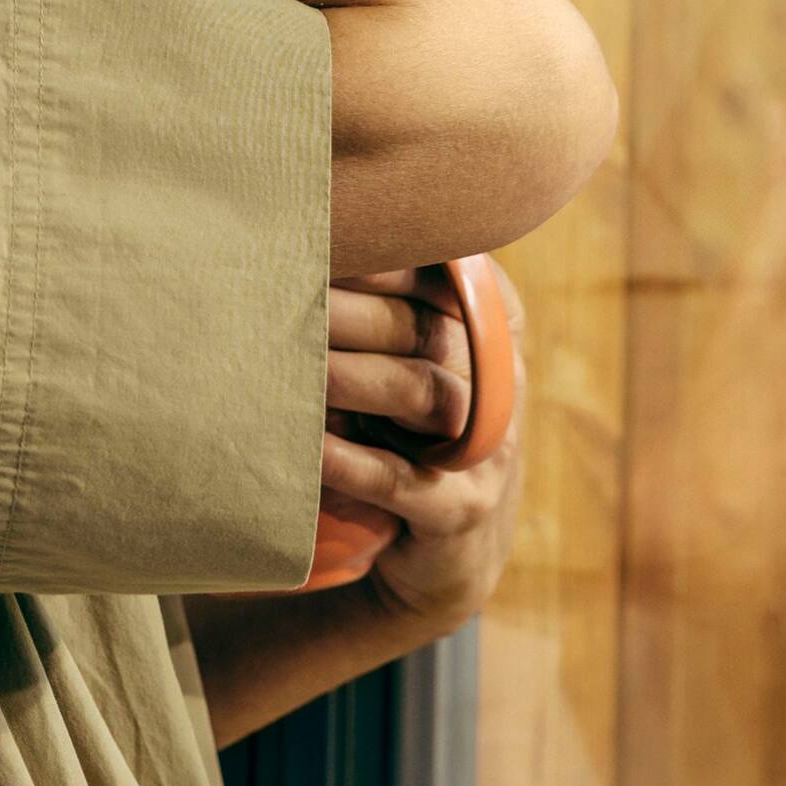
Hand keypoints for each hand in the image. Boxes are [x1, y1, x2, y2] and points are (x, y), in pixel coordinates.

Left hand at [326, 262, 527, 625]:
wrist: (444, 551)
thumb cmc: (407, 427)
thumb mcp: (411, 356)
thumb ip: (382, 299)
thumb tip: (294, 234)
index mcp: (492, 326)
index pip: (447, 276)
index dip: (385, 258)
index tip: (319, 235)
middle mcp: (501, 380)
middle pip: (429, 329)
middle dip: (354, 310)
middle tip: (284, 292)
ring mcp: (488, 449)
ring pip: (422, 393)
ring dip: (351, 375)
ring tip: (290, 361)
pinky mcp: (460, 511)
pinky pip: (401, 480)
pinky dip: (348, 458)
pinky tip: (304, 443)